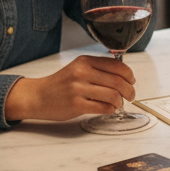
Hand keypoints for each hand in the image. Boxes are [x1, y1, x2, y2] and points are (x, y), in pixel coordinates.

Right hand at [4, 55, 136, 121]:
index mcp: (85, 61)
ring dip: (120, 101)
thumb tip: (125, 76)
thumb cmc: (61, 83)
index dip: (129, 75)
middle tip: (131, 95)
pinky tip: (108, 108)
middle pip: (118, 81)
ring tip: (118, 103)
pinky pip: (103, 108)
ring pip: (113, 95)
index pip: (117, 65)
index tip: (132, 81)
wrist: (38, 96)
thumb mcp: (78, 68)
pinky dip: (110, 109)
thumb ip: (98, 69)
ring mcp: (78, 89)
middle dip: (129, 90)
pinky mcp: (76, 105)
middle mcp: (81, 73)